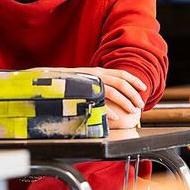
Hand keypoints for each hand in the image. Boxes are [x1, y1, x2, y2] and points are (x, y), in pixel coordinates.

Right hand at [26, 67, 146, 126]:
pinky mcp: (82, 92)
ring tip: (132, 111)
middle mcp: (96, 74)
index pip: (121, 73)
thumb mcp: (85, 81)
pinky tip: (117, 118)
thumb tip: (111, 94)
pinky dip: (110, 110)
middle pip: (121, 82)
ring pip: (113, 90)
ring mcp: (89, 82)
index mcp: (98, 71)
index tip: (144, 88)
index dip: (134, 80)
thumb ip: (97, 84)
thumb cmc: (66, 84)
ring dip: (125, 101)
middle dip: (133, 93)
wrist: (45, 81)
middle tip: (140, 105)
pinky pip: (99, 101)